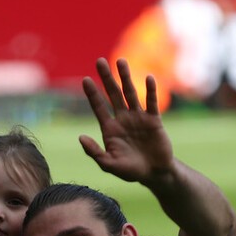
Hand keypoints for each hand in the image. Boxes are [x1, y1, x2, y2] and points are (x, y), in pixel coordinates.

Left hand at [79, 58, 173, 185]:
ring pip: (130, 93)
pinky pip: (151, 103)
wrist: (154, 174)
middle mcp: (122, 119)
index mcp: (110, 129)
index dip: (92, 94)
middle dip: (106, 78)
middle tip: (99, 61)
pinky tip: (148, 78)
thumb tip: (81, 137)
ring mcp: (138, 118)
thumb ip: (95, 153)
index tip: (85, 80)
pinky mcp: (154, 120)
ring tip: (120, 61)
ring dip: (126, 77)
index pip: (99, 108)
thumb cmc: (131, 171)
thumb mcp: (109, 165)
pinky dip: (150, 91)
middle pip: (113, 94)